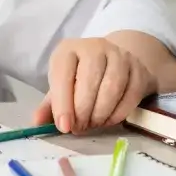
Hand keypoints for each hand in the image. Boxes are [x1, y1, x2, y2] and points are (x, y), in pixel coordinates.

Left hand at [32, 37, 158, 133]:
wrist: (114, 62)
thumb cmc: (81, 77)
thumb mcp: (62, 86)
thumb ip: (50, 105)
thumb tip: (37, 123)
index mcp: (68, 50)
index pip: (62, 74)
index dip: (62, 103)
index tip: (64, 126)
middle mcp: (94, 47)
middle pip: (89, 81)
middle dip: (83, 111)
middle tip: (79, 128)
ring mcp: (119, 55)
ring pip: (112, 88)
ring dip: (101, 113)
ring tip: (92, 125)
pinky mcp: (138, 68)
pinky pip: (131, 94)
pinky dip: (118, 113)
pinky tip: (108, 121)